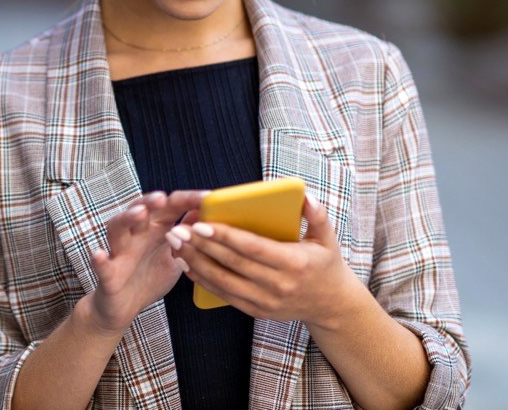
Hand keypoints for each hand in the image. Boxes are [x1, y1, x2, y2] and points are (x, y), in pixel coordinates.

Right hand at [83, 190, 207, 334]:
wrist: (124, 307)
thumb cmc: (150, 277)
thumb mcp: (176, 255)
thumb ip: (188, 235)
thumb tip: (207, 214)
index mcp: (155, 229)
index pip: (171, 207)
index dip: (188, 200)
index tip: (208, 196)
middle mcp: (136, 235)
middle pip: (140, 209)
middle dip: (151, 201)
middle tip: (163, 197)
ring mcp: (120, 252)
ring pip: (117, 228)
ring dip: (126, 218)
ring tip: (139, 214)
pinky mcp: (108, 274)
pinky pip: (102, 266)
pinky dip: (100, 260)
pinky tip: (99, 255)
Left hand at [166, 194, 360, 328]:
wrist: (331, 305)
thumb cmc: (325, 264)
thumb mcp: (328, 238)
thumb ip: (318, 216)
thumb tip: (305, 196)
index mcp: (294, 263)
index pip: (252, 248)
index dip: (225, 236)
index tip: (201, 224)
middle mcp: (278, 285)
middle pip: (232, 264)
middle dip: (201, 246)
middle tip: (178, 230)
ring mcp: (266, 301)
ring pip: (223, 282)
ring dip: (196, 263)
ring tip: (176, 245)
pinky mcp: (256, 311)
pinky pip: (225, 295)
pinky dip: (203, 281)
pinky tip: (187, 265)